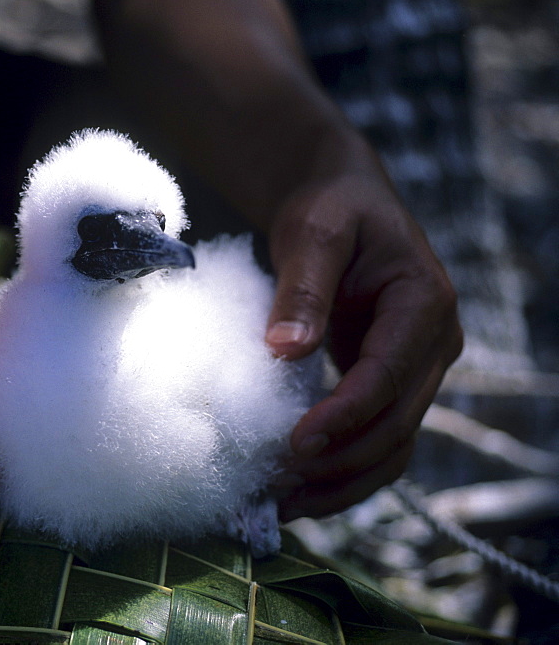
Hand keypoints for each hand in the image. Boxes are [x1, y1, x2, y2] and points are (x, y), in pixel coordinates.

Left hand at [265, 167, 462, 519]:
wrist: (341, 205)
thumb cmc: (329, 211)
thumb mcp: (313, 232)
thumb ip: (303, 286)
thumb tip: (285, 349)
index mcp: (424, 303)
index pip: (388, 376)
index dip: (344, 416)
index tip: (295, 443)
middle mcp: (432, 345)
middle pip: (396, 424)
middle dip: (340, 462)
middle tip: (278, 485)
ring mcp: (415, 370)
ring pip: (392, 446)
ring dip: (342, 483)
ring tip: (283, 504)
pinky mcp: (389, 386)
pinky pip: (376, 440)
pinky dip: (343, 472)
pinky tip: (298, 490)